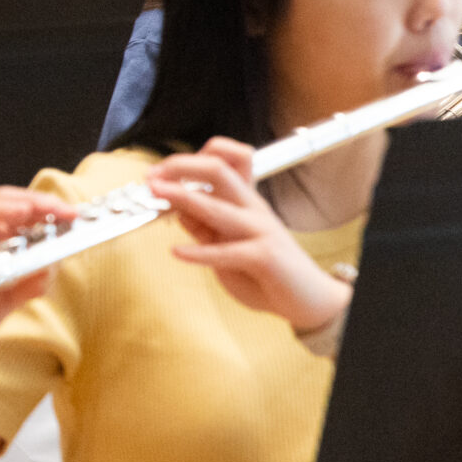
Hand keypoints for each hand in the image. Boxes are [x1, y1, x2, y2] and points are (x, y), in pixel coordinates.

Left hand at [149, 139, 350, 333]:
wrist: (310, 301)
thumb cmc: (266, 272)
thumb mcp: (227, 245)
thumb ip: (204, 228)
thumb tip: (176, 209)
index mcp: (245, 201)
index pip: (225, 161)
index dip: (189, 160)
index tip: (158, 172)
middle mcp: (252, 208)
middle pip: (218, 170)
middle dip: (181, 167)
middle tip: (151, 177)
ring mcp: (260, 230)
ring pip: (218, 206)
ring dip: (182, 197)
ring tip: (156, 194)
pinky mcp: (264, 256)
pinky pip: (227, 251)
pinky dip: (199, 252)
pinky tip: (177, 252)